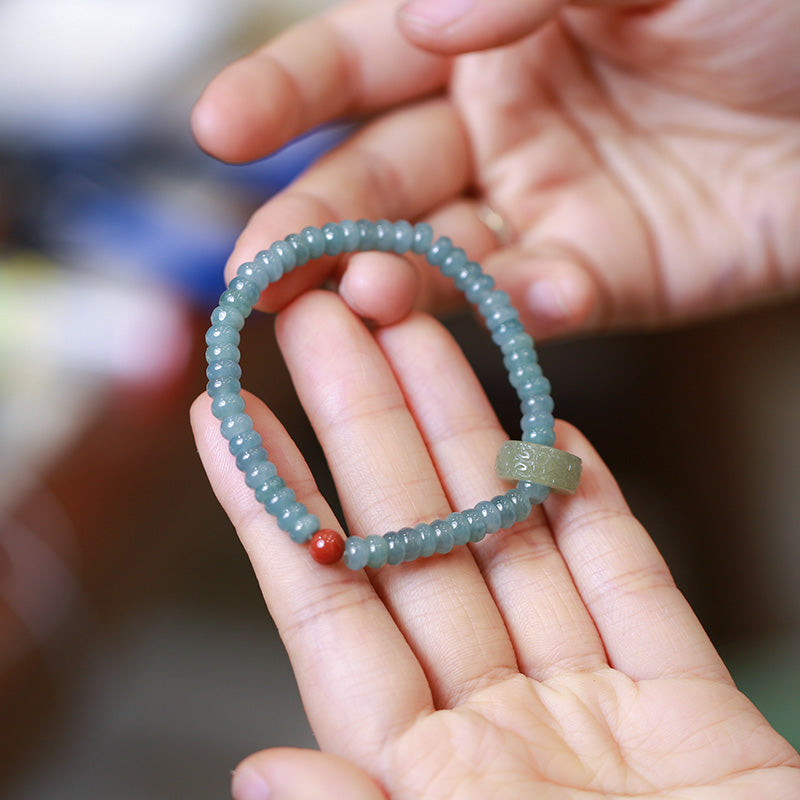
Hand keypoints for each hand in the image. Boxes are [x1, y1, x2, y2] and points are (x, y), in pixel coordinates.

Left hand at [191, 290, 798, 798]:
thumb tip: (262, 774)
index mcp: (427, 781)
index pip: (328, 612)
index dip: (271, 505)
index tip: (225, 414)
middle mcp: (495, 729)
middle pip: (414, 540)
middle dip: (363, 423)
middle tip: (325, 322)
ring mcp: (588, 707)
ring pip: (512, 536)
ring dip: (467, 432)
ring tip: (424, 334)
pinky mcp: (685, 705)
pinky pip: (627, 580)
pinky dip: (592, 507)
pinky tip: (550, 432)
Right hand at [192, 0, 799, 338]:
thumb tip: (420, 21)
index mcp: (484, 34)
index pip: (356, 65)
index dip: (284, 97)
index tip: (218, 130)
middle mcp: (497, 127)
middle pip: (377, 183)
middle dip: (312, 226)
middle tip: (259, 273)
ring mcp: (543, 209)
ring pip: (442, 256)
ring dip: (400, 281)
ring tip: (362, 296)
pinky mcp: (601, 276)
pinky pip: (548, 298)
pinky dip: (532, 303)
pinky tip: (529, 294)